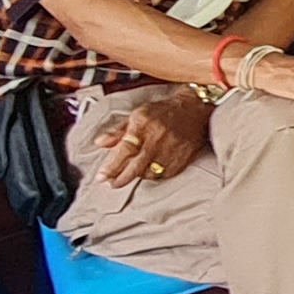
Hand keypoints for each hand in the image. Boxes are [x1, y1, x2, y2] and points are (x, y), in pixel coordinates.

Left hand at [91, 86, 215, 189]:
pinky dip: (152, 175)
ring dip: (136, 176)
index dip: (111, 166)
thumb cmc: (163, 111)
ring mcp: (171, 150)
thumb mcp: (137, 115)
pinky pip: (162, 175)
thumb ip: (118, 131)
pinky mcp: (181, 159)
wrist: (193, 109)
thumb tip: (100, 142)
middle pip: (135, 167)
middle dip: (120, 179)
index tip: (102, 176)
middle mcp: (157, 138)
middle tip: (111, 184)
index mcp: (143, 124)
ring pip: (148, 173)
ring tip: (129, 174)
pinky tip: (147, 171)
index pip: (124, 150)